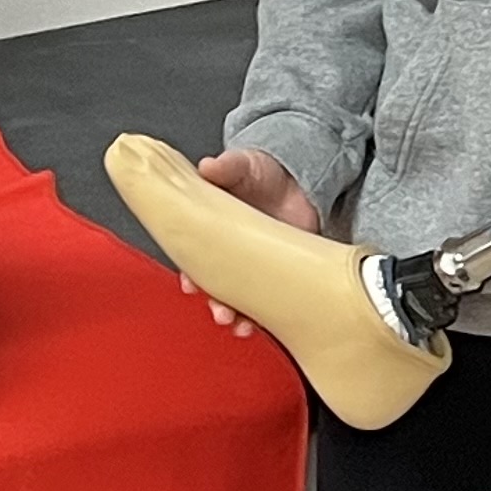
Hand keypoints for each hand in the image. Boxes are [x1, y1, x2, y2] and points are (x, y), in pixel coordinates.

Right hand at [183, 148, 317, 333]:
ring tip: (241, 324)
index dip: (190, 273)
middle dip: (215, 302)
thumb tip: (209, 166)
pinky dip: (268, 316)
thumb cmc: (263, 173)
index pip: (193, 257)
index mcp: (211, 230)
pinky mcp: (283, 273)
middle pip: (216, 285)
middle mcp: (230, 253)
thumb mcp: (244, 165)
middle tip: (220, 311)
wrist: (300, 179)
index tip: (191, 283)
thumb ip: (227, 167)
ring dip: (238, 315)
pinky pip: (272, 301)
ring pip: (241, 298)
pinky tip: (264, 323)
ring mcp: (257, 266)